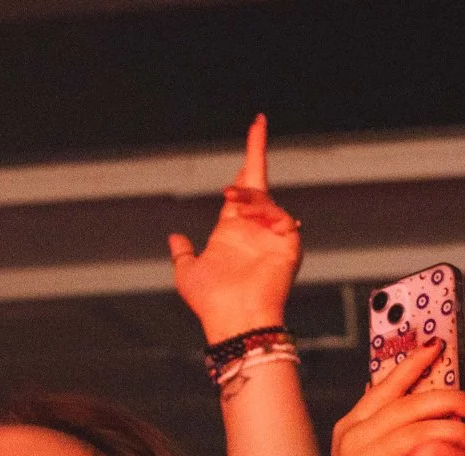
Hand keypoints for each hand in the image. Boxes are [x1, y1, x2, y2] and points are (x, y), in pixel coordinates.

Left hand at [169, 115, 301, 343]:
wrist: (234, 321)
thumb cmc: (211, 302)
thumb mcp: (187, 273)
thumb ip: (183, 253)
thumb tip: (175, 238)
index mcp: (233, 230)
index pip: (243, 186)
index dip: (249, 157)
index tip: (256, 126)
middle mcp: (254, 228)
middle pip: (259, 183)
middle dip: (256, 155)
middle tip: (256, 127)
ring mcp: (273, 235)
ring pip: (264, 198)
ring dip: (247, 195)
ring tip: (229, 200)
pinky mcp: (289, 244)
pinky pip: (281, 216)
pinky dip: (265, 212)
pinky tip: (249, 217)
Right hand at [311, 344, 464, 455]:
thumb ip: (386, 429)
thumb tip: (425, 400)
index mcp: (351, 425)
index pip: (386, 384)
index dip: (414, 363)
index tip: (438, 346)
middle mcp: (355, 439)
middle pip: (411, 404)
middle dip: (450, 400)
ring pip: (422, 432)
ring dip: (457, 434)